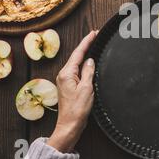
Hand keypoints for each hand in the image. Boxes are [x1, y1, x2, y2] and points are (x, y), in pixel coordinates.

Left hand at [47, 31, 97, 152]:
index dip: (87, 41)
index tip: (94, 33)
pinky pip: (77, 70)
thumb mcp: (86, 88)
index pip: (78, 53)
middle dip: (86, 45)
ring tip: (93, 45)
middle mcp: (63, 75)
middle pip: (76, 56)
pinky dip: (84, 64)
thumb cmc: (77, 109)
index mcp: (66, 73)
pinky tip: (89, 62)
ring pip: (76, 63)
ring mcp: (65, 80)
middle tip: (95, 35)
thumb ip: (88, 71)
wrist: (70, 125)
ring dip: (85, 54)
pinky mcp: (68, 85)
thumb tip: (90, 60)